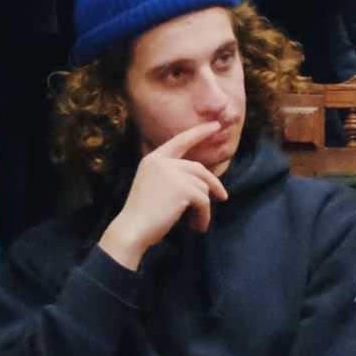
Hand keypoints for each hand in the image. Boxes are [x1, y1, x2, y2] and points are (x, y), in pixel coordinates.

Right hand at [101, 120, 234, 269]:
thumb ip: (173, 178)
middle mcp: (162, 162)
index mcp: (153, 159)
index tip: (215, 126)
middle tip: (224, 197)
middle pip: (199, 169)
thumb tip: (205, 182)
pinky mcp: (183, 189)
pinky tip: (196, 227)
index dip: (199, 133)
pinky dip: (204, 216)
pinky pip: (204, 201)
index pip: (180, 141)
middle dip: (214, 184)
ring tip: (195, 222)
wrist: (132, 230)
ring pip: (203, 188)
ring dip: (203, 207)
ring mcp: (172, 173)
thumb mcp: (155, 188)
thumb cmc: (143, 216)